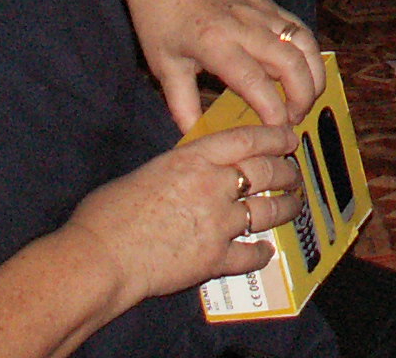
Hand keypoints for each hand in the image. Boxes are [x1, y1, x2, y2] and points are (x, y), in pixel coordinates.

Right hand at [59, 125, 302, 311]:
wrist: (100, 257)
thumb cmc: (108, 212)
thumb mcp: (149, 171)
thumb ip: (179, 168)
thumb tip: (189, 174)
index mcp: (194, 158)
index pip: (247, 139)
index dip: (274, 136)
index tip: (290, 136)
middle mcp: (213, 185)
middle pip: (265, 171)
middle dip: (287, 171)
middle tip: (295, 174)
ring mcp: (218, 223)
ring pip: (268, 211)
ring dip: (286, 208)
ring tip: (293, 206)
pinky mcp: (214, 259)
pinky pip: (250, 254)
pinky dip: (261, 254)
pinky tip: (265, 252)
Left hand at [116, 0, 323, 132]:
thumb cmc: (159, 17)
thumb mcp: (163, 64)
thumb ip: (182, 104)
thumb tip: (196, 140)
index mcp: (215, 43)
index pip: (254, 81)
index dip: (272, 110)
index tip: (276, 132)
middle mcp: (245, 25)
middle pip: (291, 62)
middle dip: (302, 96)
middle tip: (294, 121)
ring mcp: (260, 10)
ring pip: (304, 42)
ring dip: (313, 74)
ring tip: (305, 99)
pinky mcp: (267, 2)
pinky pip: (299, 27)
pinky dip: (309, 52)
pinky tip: (303, 71)